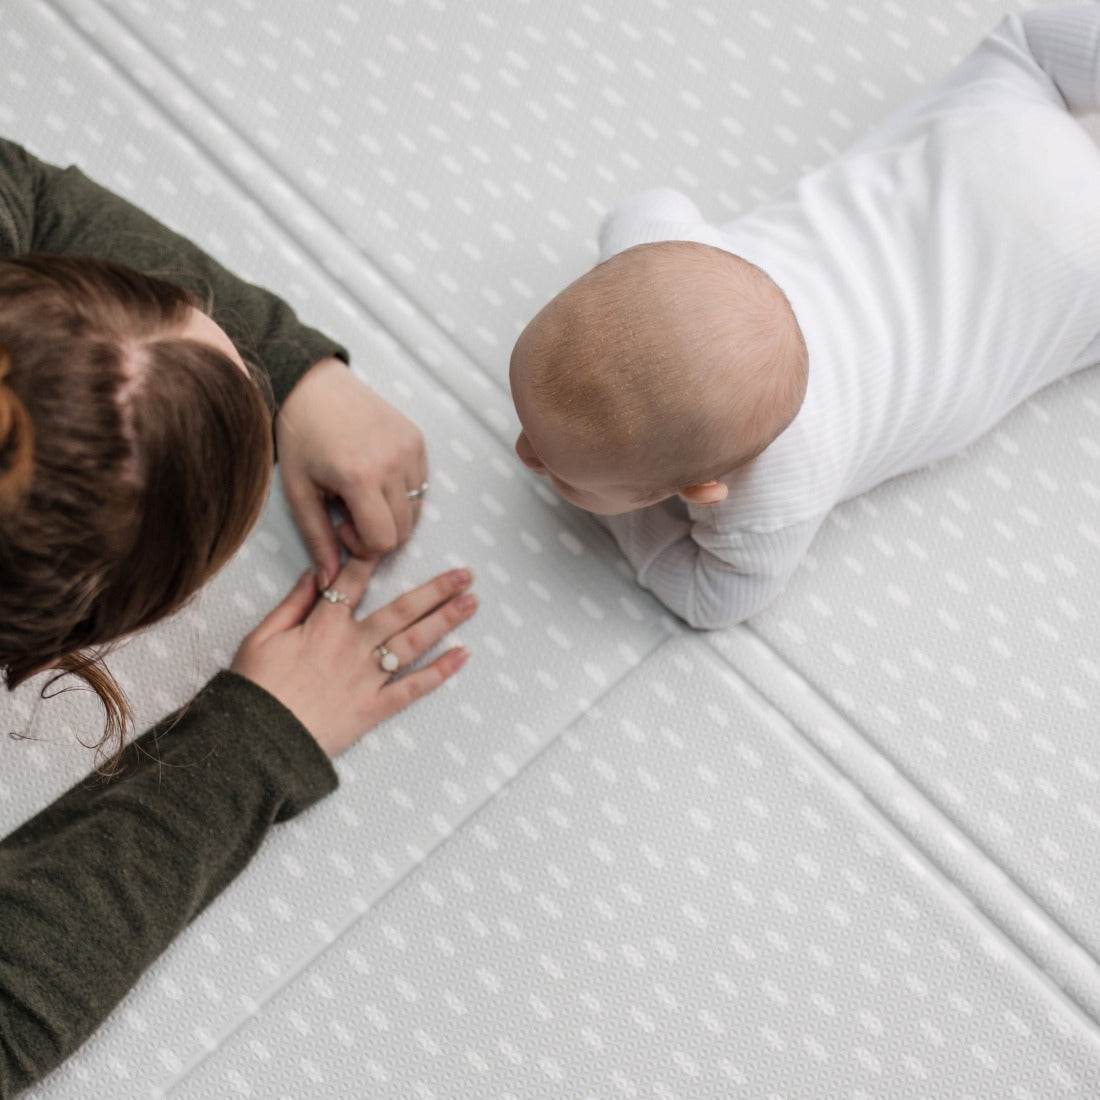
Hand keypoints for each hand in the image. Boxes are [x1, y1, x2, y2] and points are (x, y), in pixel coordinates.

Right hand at [230, 559, 475, 757]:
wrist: (256, 745)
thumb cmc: (253, 690)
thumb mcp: (261, 638)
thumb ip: (291, 604)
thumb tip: (313, 573)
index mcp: (324, 625)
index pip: (354, 582)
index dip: (373, 557)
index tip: (394, 540)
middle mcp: (353, 646)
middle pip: (401, 610)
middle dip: (435, 589)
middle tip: (465, 574)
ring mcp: (367, 678)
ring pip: (414, 642)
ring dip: (445, 621)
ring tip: (472, 603)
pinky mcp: (374, 708)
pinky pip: (413, 688)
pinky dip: (440, 672)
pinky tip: (462, 656)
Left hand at [276, 358, 427, 587]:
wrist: (314, 385)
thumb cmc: (300, 438)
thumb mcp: (299, 492)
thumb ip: (317, 539)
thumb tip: (328, 583)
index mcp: (361, 477)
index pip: (385, 541)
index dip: (363, 546)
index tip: (341, 525)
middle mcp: (394, 463)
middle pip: (404, 531)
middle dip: (377, 532)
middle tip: (349, 510)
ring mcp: (411, 449)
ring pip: (416, 511)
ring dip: (391, 513)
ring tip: (361, 493)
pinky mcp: (419, 439)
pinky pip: (421, 486)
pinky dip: (401, 492)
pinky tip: (374, 475)